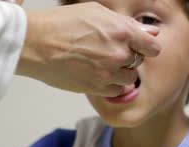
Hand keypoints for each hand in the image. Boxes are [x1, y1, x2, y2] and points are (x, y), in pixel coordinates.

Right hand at [16, 2, 160, 96]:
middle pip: (138, 62)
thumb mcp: (96, 12)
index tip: (140, 48)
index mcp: (122, 32)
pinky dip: (110, 85)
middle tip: (107, 51)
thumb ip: (126, 24)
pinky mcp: (97, 88)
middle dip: (128, 57)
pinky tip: (96, 74)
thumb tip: (151, 32)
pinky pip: (116, 91)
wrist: (35, 44)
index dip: (147, 47)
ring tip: (100, 64)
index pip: (153, 47)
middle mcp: (119, 54)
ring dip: (120, 73)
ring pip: (129, 78)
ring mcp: (108, 73)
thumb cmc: (62, 24)